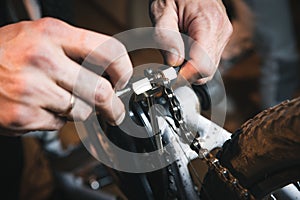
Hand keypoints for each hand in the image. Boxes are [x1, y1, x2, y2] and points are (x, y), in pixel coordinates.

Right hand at [0, 18, 132, 135]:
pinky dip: (56, 119)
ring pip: (82, 111)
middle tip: (114, 110)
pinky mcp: (23, 116)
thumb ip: (77, 50)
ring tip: (59, 98)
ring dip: (78, 109)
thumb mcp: (43, 36)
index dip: (123, 69)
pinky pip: (59, 124)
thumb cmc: (7, 52)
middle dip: (113, 106)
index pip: (108, 50)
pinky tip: (41, 106)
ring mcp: (32, 90)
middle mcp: (42, 59)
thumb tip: (112, 72)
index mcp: (52, 34)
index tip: (122, 81)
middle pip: (101, 91)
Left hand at [150, 0, 231, 83]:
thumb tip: (173, 62)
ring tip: (177, 51)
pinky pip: (209, 59)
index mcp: (209, 24)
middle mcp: (221, 32)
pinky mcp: (220, 38)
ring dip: (190, 67)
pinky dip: (195, 60)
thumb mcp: (162, 10)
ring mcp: (223, 35)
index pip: (203, 65)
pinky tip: (185, 48)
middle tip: (170, 65)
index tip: (171, 78)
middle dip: (187, 73)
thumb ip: (166, 37)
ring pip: (208, 68)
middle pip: (207, 70)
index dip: (186, 76)